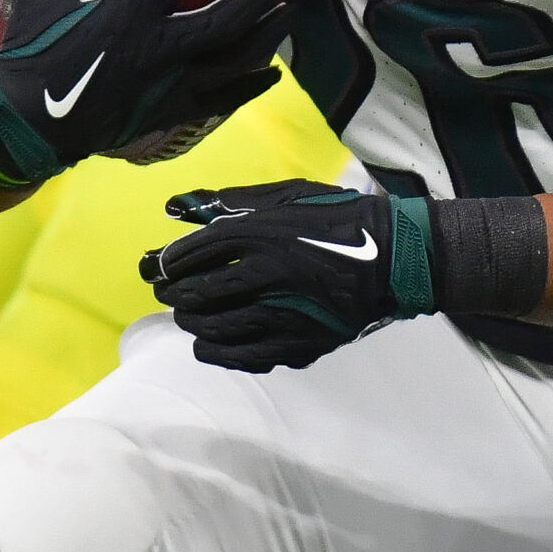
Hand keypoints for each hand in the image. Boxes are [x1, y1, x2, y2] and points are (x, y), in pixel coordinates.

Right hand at [0, 0, 285, 188]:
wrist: (30, 125)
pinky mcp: (174, 110)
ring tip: (288, 16)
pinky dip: (252, 84)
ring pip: (236, 58)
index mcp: (129, 9)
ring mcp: (172, 82)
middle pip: (228, 16)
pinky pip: (225, 97)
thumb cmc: (33, 52)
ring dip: (268, 36)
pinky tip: (270, 74)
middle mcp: (160, 45)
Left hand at [142, 181, 435, 370]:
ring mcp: (282, 313)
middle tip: (167, 292)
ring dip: (191, 322)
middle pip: (198, 292)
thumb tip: (176, 206)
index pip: (193, 253)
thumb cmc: (337, 218)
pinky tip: (205, 345)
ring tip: (186, 315)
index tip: (159, 266)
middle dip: (174, 294)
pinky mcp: (297, 343)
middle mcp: (267, 274)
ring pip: (215, 327)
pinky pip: (242, 357)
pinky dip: (215, 352)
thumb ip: (230, 201)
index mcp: (261, 233)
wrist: (393, 259)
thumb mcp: (285, 195)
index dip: (167, 263)